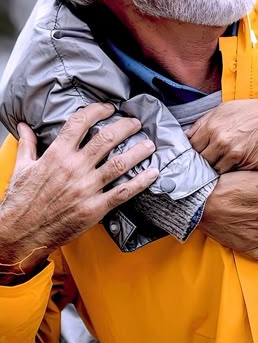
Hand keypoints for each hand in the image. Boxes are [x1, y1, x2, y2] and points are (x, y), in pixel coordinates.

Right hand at [0, 103, 158, 280]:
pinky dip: (141, 181)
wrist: (21, 234)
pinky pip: (123, 192)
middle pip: (106, 138)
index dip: (97, 110)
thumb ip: (27, 145)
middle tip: (134, 123)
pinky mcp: (94, 208)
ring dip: (138, 151)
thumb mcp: (21, 168)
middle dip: (125, 126)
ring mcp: (86, 188)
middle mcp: (74, 168)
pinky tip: (152, 173)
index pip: (80, 122)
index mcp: (56, 155)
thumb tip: (24, 127)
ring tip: (149, 144)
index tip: (107, 108)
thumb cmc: (21, 203)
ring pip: (119, 163)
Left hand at [186, 97, 257, 172]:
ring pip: (215, 170)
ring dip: (215, 168)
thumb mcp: (222, 110)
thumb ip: (202, 123)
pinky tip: (231, 165)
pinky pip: (230, 173)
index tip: (193, 153)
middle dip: (202, 162)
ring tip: (219, 162)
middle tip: (204, 161)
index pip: (192, 147)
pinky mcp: (246, 165)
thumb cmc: (248, 112)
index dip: (192, 151)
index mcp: (212, 127)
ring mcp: (234, 155)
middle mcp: (221, 142)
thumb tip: (186, 136)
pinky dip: (229, 171)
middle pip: (201, 162)